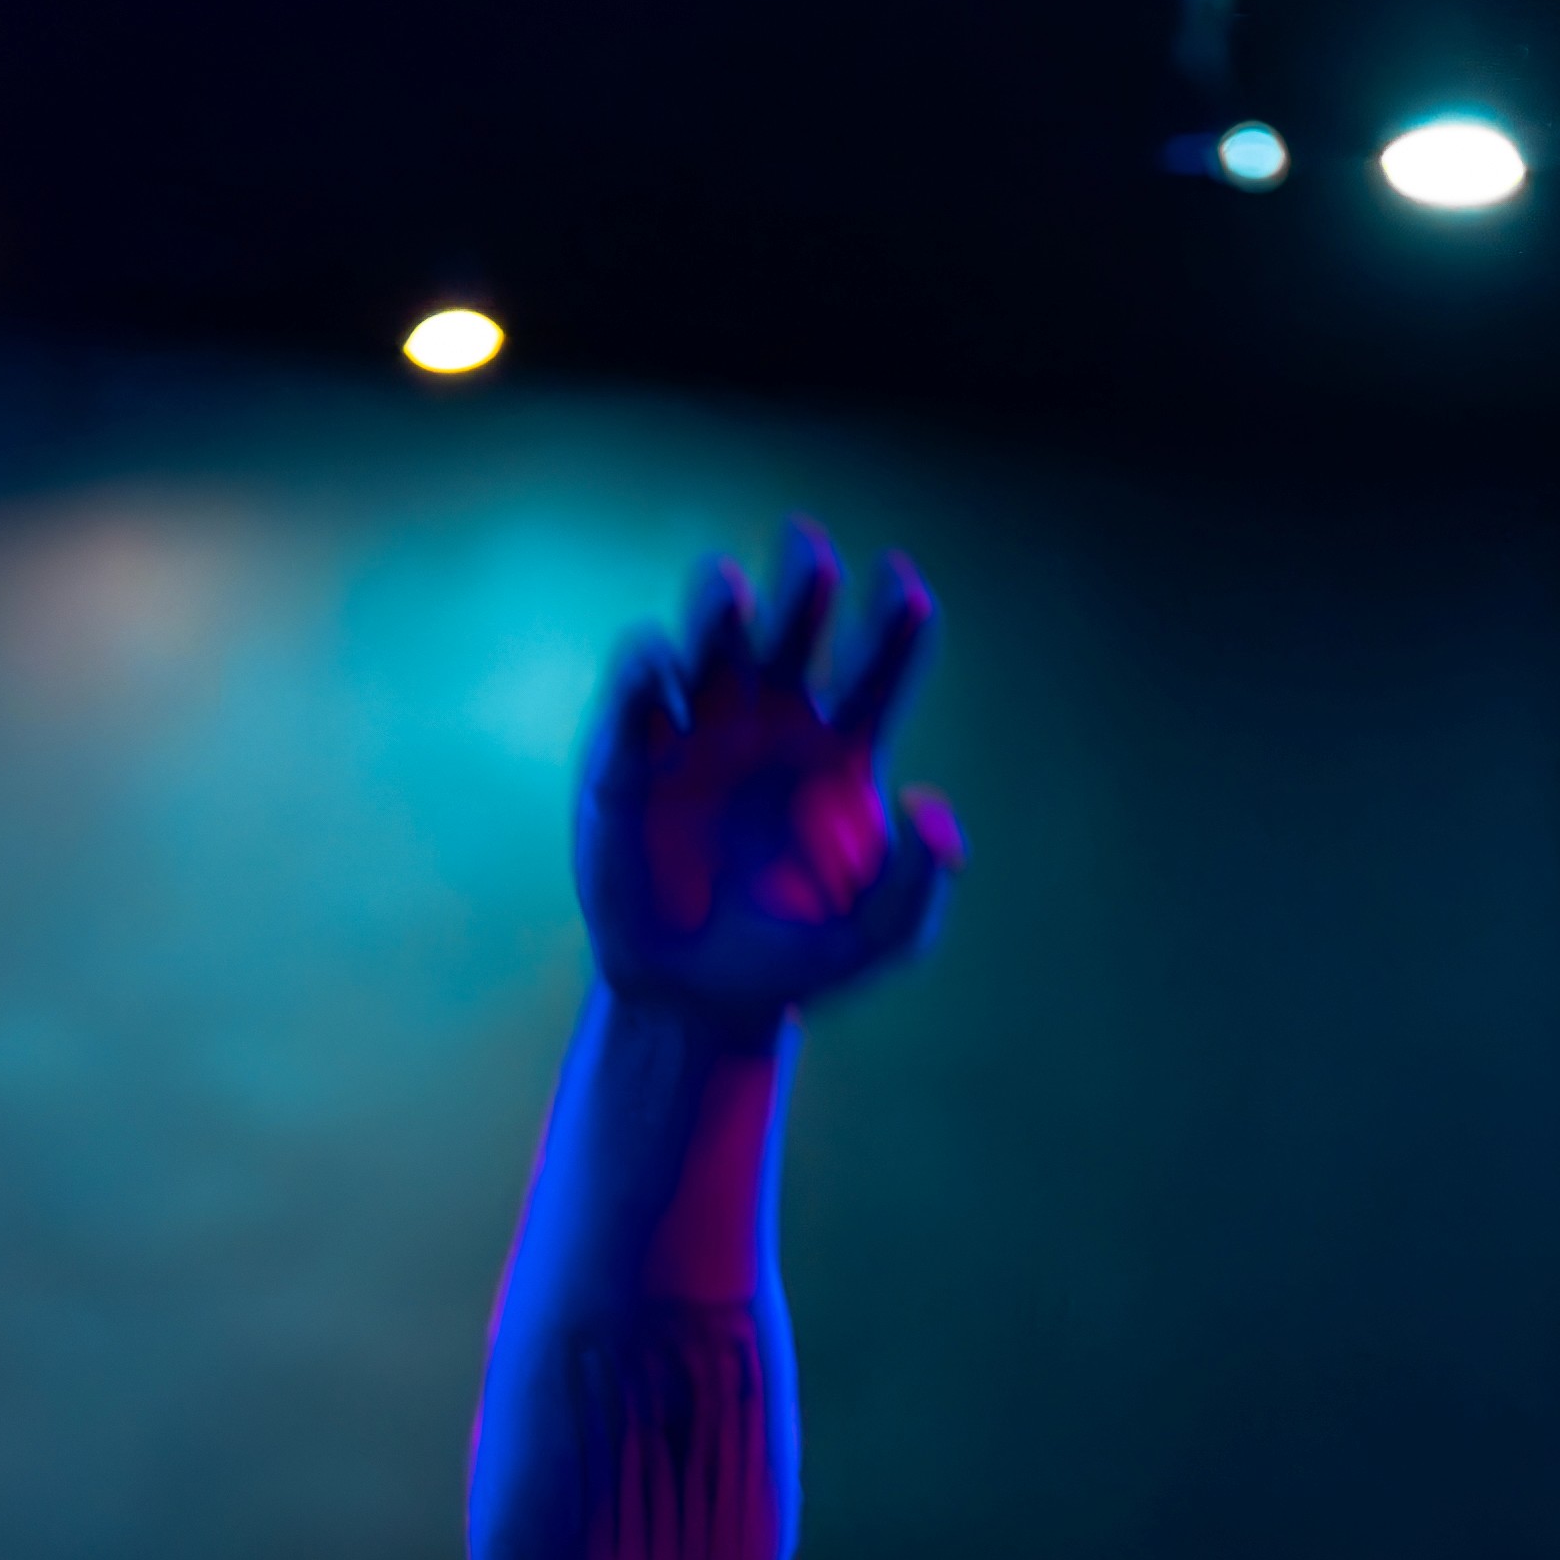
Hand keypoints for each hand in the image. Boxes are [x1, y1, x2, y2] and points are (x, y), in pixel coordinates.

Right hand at [576, 526, 961, 1029]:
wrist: (697, 1004)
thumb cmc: (795, 963)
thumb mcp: (881, 940)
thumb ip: (920, 880)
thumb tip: (930, 804)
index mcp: (842, 745)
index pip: (879, 660)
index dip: (895, 615)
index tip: (905, 589)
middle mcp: (773, 717)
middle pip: (797, 620)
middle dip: (805, 578)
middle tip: (813, 555)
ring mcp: (700, 727)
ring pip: (713, 632)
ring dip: (720, 598)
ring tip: (733, 592)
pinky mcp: (629, 753)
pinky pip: (637, 688)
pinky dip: (647, 665)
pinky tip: (663, 669)